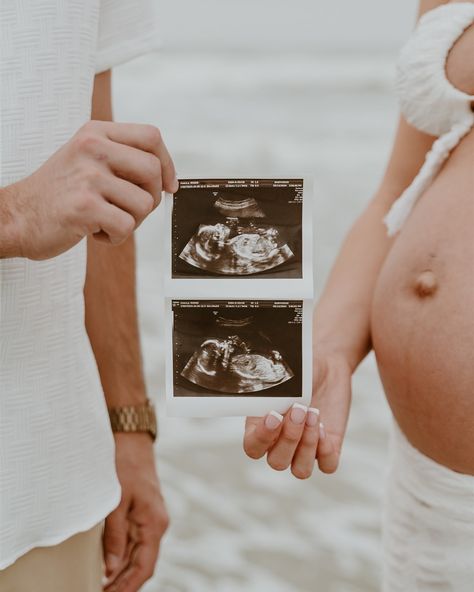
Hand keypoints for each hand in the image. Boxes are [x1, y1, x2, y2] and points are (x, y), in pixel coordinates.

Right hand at [4, 120, 177, 259]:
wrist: (17, 217)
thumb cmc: (57, 193)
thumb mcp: (85, 159)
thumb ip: (121, 159)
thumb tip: (166, 177)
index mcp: (95, 134)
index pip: (151, 137)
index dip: (167, 164)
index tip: (168, 185)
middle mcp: (92, 149)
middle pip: (153, 171)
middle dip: (151, 198)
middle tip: (129, 209)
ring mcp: (88, 177)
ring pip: (144, 203)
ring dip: (132, 222)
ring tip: (106, 220)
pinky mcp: (85, 206)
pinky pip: (127, 226)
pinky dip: (116, 237)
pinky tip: (96, 232)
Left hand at [103, 433, 168, 591]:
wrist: (132, 440)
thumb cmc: (125, 466)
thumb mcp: (117, 501)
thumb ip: (115, 535)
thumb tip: (110, 568)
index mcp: (155, 523)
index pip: (145, 566)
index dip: (128, 587)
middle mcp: (156, 524)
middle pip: (142, 564)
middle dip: (124, 584)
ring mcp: (150, 520)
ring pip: (138, 556)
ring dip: (122, 573)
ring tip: (100, 587)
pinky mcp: (142, 514)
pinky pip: (135, 543)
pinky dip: (122, 558)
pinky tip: (107, 566)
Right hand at [243, 352, 351, 477]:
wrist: (326, 367)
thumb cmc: (299, 373)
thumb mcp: (284, 380)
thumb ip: (272, 392)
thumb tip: (268, 396)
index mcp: (261, 427)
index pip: (253, 448)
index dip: (261, 438)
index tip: (274, 416)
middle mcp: (280, 444)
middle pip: (277, 462)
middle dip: (290, 437)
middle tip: (300, 408)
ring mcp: (304, 450)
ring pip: (300, 470)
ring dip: (307, 445)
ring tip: (314, 414)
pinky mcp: (328, 449)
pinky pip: (327, 466)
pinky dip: (326, 451)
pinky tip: (324, 428)